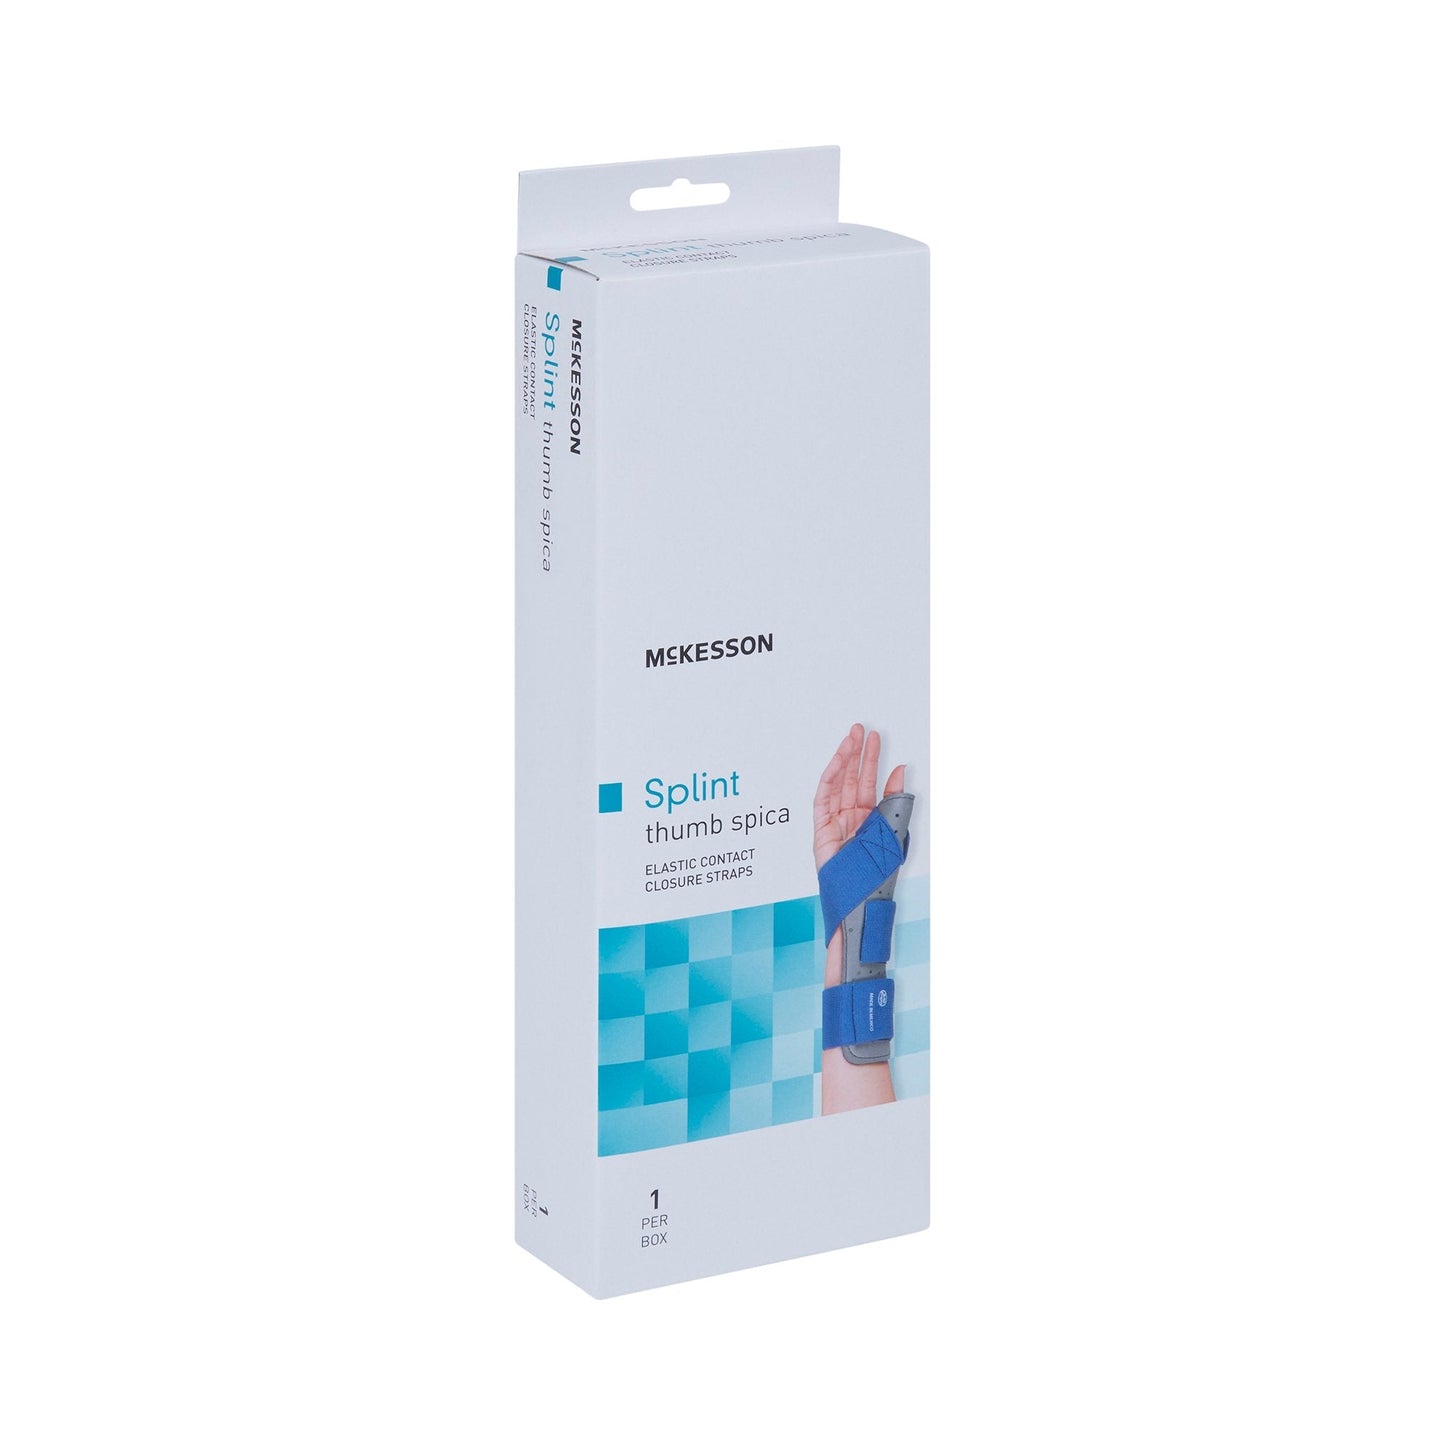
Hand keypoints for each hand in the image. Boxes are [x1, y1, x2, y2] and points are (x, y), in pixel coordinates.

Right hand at [812, 724, 905, 873]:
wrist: (860, 896)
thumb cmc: (875, 872)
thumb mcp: (892, 829)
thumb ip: (894, 799)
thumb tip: (899, 770)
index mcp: (870, 820)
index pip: (869, 783)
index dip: (871, 760)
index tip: (875, 739)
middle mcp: (851, 818)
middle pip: (852, 778)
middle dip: (856, 753)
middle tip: (860, 730)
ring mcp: (835, 821)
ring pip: (838, 783)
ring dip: (844, 759)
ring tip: (850, 738)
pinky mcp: (821, 827)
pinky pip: (823, 797)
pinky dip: (830, 778)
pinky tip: (838, 761)